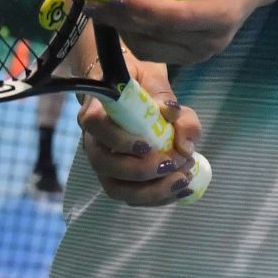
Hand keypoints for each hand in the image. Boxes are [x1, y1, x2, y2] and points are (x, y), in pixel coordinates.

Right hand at [77, 58, 203, 206]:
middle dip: (140, 171)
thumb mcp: (155, 80)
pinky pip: (131, 196)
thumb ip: (170, 104)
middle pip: (104, 165)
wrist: (130, 92)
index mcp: (97, 110)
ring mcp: (103, 163)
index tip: (147, 144)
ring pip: (116, 188)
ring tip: (183, 179)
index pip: (94, 125)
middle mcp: (94, 141)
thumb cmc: (137, 83)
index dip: (118, 139)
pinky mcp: (117, 178)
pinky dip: (158, 197)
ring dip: (151, 191)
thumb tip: (183, 143)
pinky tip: (182, 187)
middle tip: (173, 163)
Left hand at [85, 0, 277, 65]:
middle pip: (157, 36)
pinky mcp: (194, 56)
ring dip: (123, 32)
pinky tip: (120, 20)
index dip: (140, 8)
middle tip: (92, 4)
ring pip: (152, 49)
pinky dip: (135, 37)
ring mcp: (203, 53)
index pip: (173, 16)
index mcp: (219, 14)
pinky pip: (157, 52)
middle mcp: (212, 40)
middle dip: (120, 21)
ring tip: (101, 12)